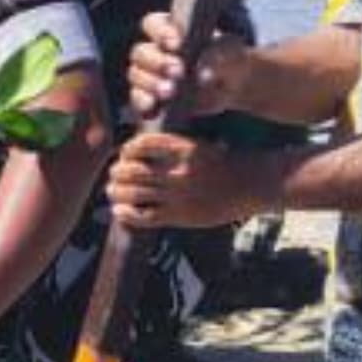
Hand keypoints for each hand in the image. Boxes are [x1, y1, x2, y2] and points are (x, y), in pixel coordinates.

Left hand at [108, 130, 277, 231]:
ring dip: (117, 192)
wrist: (251, 185)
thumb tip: (139, 149)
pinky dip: (127, 214)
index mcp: (185, 148)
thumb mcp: (200, 145)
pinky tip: (118, 211)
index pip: (143, 145)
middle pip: (134, 170)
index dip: (128, 149)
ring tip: (111, 191)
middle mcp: (180, 172)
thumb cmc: (223, 162)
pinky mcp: (181, 216)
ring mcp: (180, 196)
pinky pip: (146, 216)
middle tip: (113, 173)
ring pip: (135, 193)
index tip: (123, 153)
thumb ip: (173, 147)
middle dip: (117, 172)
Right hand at [125, 9, 244, 121]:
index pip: (152, 24)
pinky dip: (142, 102)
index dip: (160, 33)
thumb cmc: (229, 57)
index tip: (176, 44)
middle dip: (157, 62)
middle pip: (141, 53)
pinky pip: (138, 99)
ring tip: (170, 92)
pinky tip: (152, 107)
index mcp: (169, 29)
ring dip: (151, 83)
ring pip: (137, 75)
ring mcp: (151, 75)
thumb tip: (201, 71)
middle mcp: (155, 50)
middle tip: (178, 72)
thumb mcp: (230, 50)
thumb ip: (218, 53)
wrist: (234, 85)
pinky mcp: (152, 98)